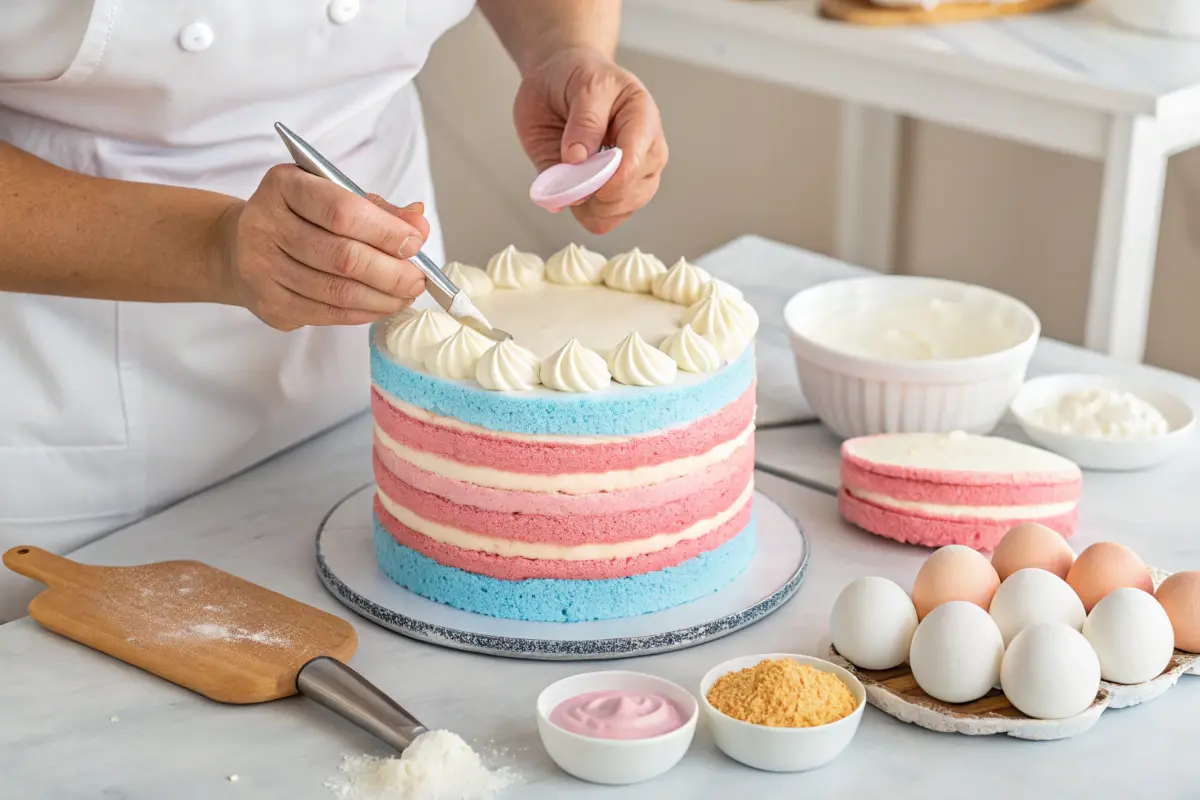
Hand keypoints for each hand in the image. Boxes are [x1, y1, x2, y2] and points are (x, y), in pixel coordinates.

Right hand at [217, 165, 429, 330]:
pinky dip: (363, 312)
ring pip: (337, 292)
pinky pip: (327, 314)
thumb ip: (378, 209)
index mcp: (284, 185)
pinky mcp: (268, 303)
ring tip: (405, 295)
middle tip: (418, 279)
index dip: (386, 232)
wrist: (238, 247)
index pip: (342, 211)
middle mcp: (265, 224)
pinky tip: (381, 305)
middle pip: (343, 257)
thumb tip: (419, 223)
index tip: (415, 243)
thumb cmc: (299, 217)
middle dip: (392, 272)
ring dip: (383, 298)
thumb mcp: (334, 197)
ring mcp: (262, 268)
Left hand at [513, 46, 667, 234]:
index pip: (636, 158)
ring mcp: (636, 173)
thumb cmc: (574, 78)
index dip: (609, 177)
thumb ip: (582, 122)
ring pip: (622, 211)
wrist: (563, 79)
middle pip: (634, 192)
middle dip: (596, 194)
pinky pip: (607, 220)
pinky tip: (574, 196)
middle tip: (566, 178)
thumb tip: (577, 161)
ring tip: (568, 183)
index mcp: (642, 115)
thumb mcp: (578, 85)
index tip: (581, 181)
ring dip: (589, 207)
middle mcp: (647, 148)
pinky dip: (585, 215)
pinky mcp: (618, 192)